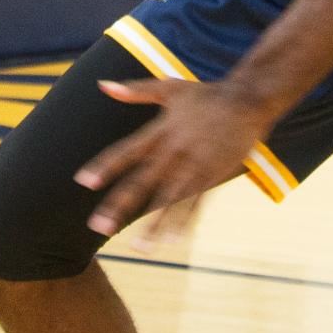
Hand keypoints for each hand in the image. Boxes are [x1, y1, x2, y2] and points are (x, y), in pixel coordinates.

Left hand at [75, 79, 275, 236]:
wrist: (248, 100)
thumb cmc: (208, 94)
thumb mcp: (170, 88)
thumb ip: (136, 90)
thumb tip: (102, 85)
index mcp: (160, 131)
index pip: (126, 151)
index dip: (105, 166)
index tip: (83, 182)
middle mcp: (173, 151)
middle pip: (141, 181)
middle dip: (118, 205)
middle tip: (98, 227)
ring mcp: (194, 166)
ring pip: (168, 199)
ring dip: (152, 224)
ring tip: (138, 248)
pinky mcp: (212, 176)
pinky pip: (196, 202)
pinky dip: (183, 221)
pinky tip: (172, 240)